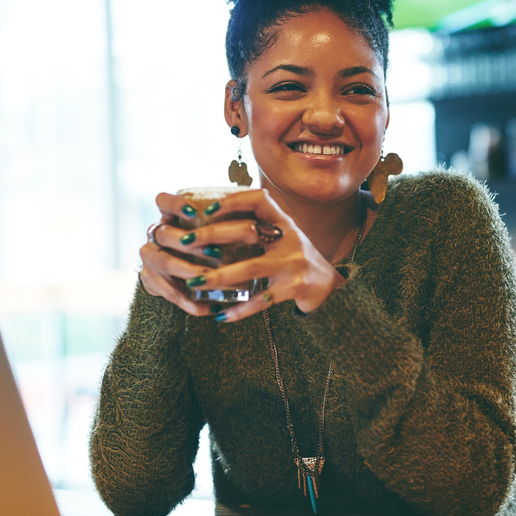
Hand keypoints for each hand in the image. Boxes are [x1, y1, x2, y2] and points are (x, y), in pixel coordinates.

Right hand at [139, 192, 222, 316]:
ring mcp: (150, 258)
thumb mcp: (209, 233)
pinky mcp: (150, 281)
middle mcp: (155, 236)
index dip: (176, 205)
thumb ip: (223, 225)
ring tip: (212, 278)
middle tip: (215, 252)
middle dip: (189, 243)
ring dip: (189, 270)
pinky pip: (170, 293)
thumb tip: (258, 213)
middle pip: (164, 233)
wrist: (180, 276)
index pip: (162, 201)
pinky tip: (213, 308)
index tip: (196, 212)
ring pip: (165, 262)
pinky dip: (192, 303)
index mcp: (169, 217)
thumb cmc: (205, 248)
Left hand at [160, 188, 344, 321]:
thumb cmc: (296, 260)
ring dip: (219, 276)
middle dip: (212, 235)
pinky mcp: (295, 288)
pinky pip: (261, 300)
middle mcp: (289, 238)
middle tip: (185, 242)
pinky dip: (240, 309)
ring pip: (250, 268)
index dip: (232, 200)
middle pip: (247, 231)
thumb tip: (211, 223)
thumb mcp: (283, 237)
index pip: (258, 199)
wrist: (331, 287)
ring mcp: (293, 263)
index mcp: (283, 221)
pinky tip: (220, 315)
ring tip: (194, 283)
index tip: (205, 210)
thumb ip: (258, 228)